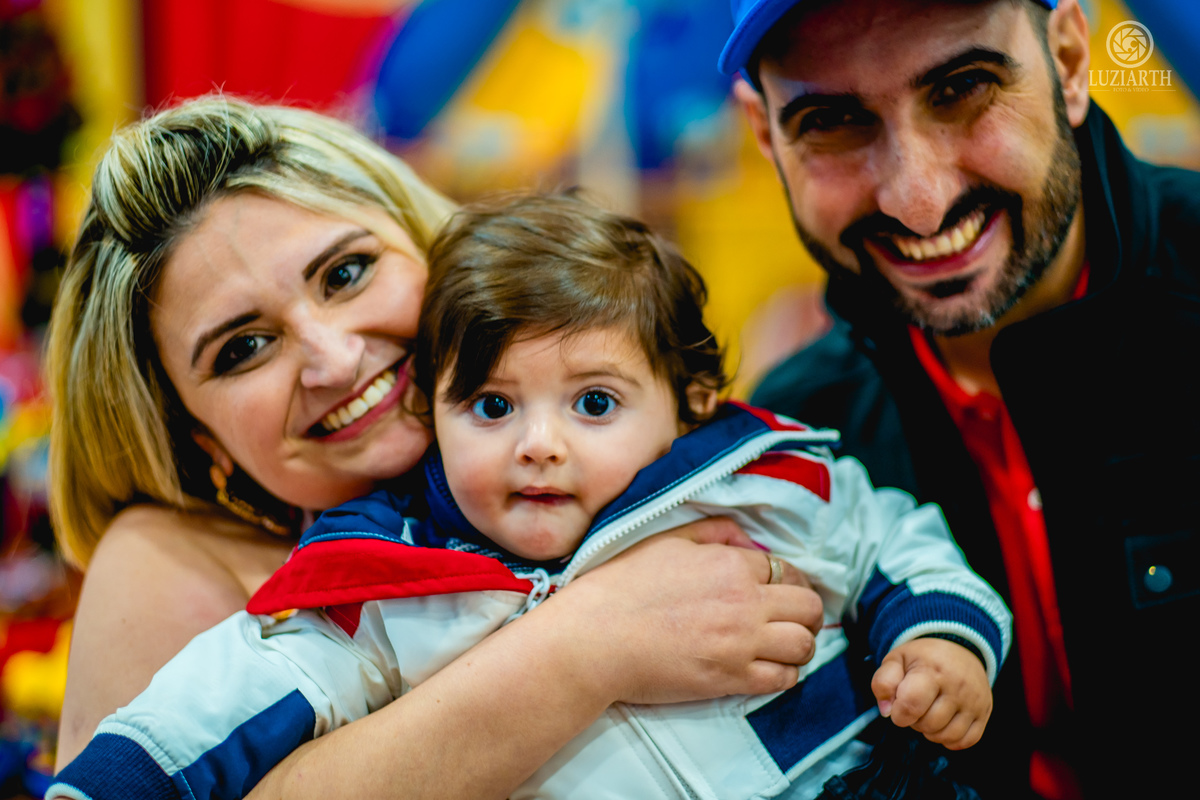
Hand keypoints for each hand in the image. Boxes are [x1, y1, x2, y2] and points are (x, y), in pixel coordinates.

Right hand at [551, 517, 822, 705]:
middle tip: (793, 616)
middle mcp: (745, 602)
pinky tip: (769, 667)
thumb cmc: (621, 587)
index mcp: (730, 564)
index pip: (786, 570)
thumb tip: (746, 540)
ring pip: (805, 645)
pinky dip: (785, 673)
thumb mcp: (666, 541)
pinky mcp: (730, 680)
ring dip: (801, 643)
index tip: (782, 589)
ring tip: (784, 643)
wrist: (594, 639)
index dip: (789, 580)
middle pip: (809, 607)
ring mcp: (741, 644)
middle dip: (807, 610)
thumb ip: (713, 533)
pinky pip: (783, 679)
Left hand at [870, 637, 991, 749]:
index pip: (911, 705)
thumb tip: (886, 710)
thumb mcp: (897, 659)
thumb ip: (883, 682)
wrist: (960, 647)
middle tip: (916, 706)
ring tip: (929, 713)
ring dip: (931, 731)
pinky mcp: (985, 712)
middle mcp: (958, 686)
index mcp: (932, 670)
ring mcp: (974, 701)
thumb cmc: (923, 658)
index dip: (898, 714)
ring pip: (947, 736)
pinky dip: (950, 739)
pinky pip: (966, 741)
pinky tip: (944, 723)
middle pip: (928, 724)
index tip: (898, 708)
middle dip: (915, 721)